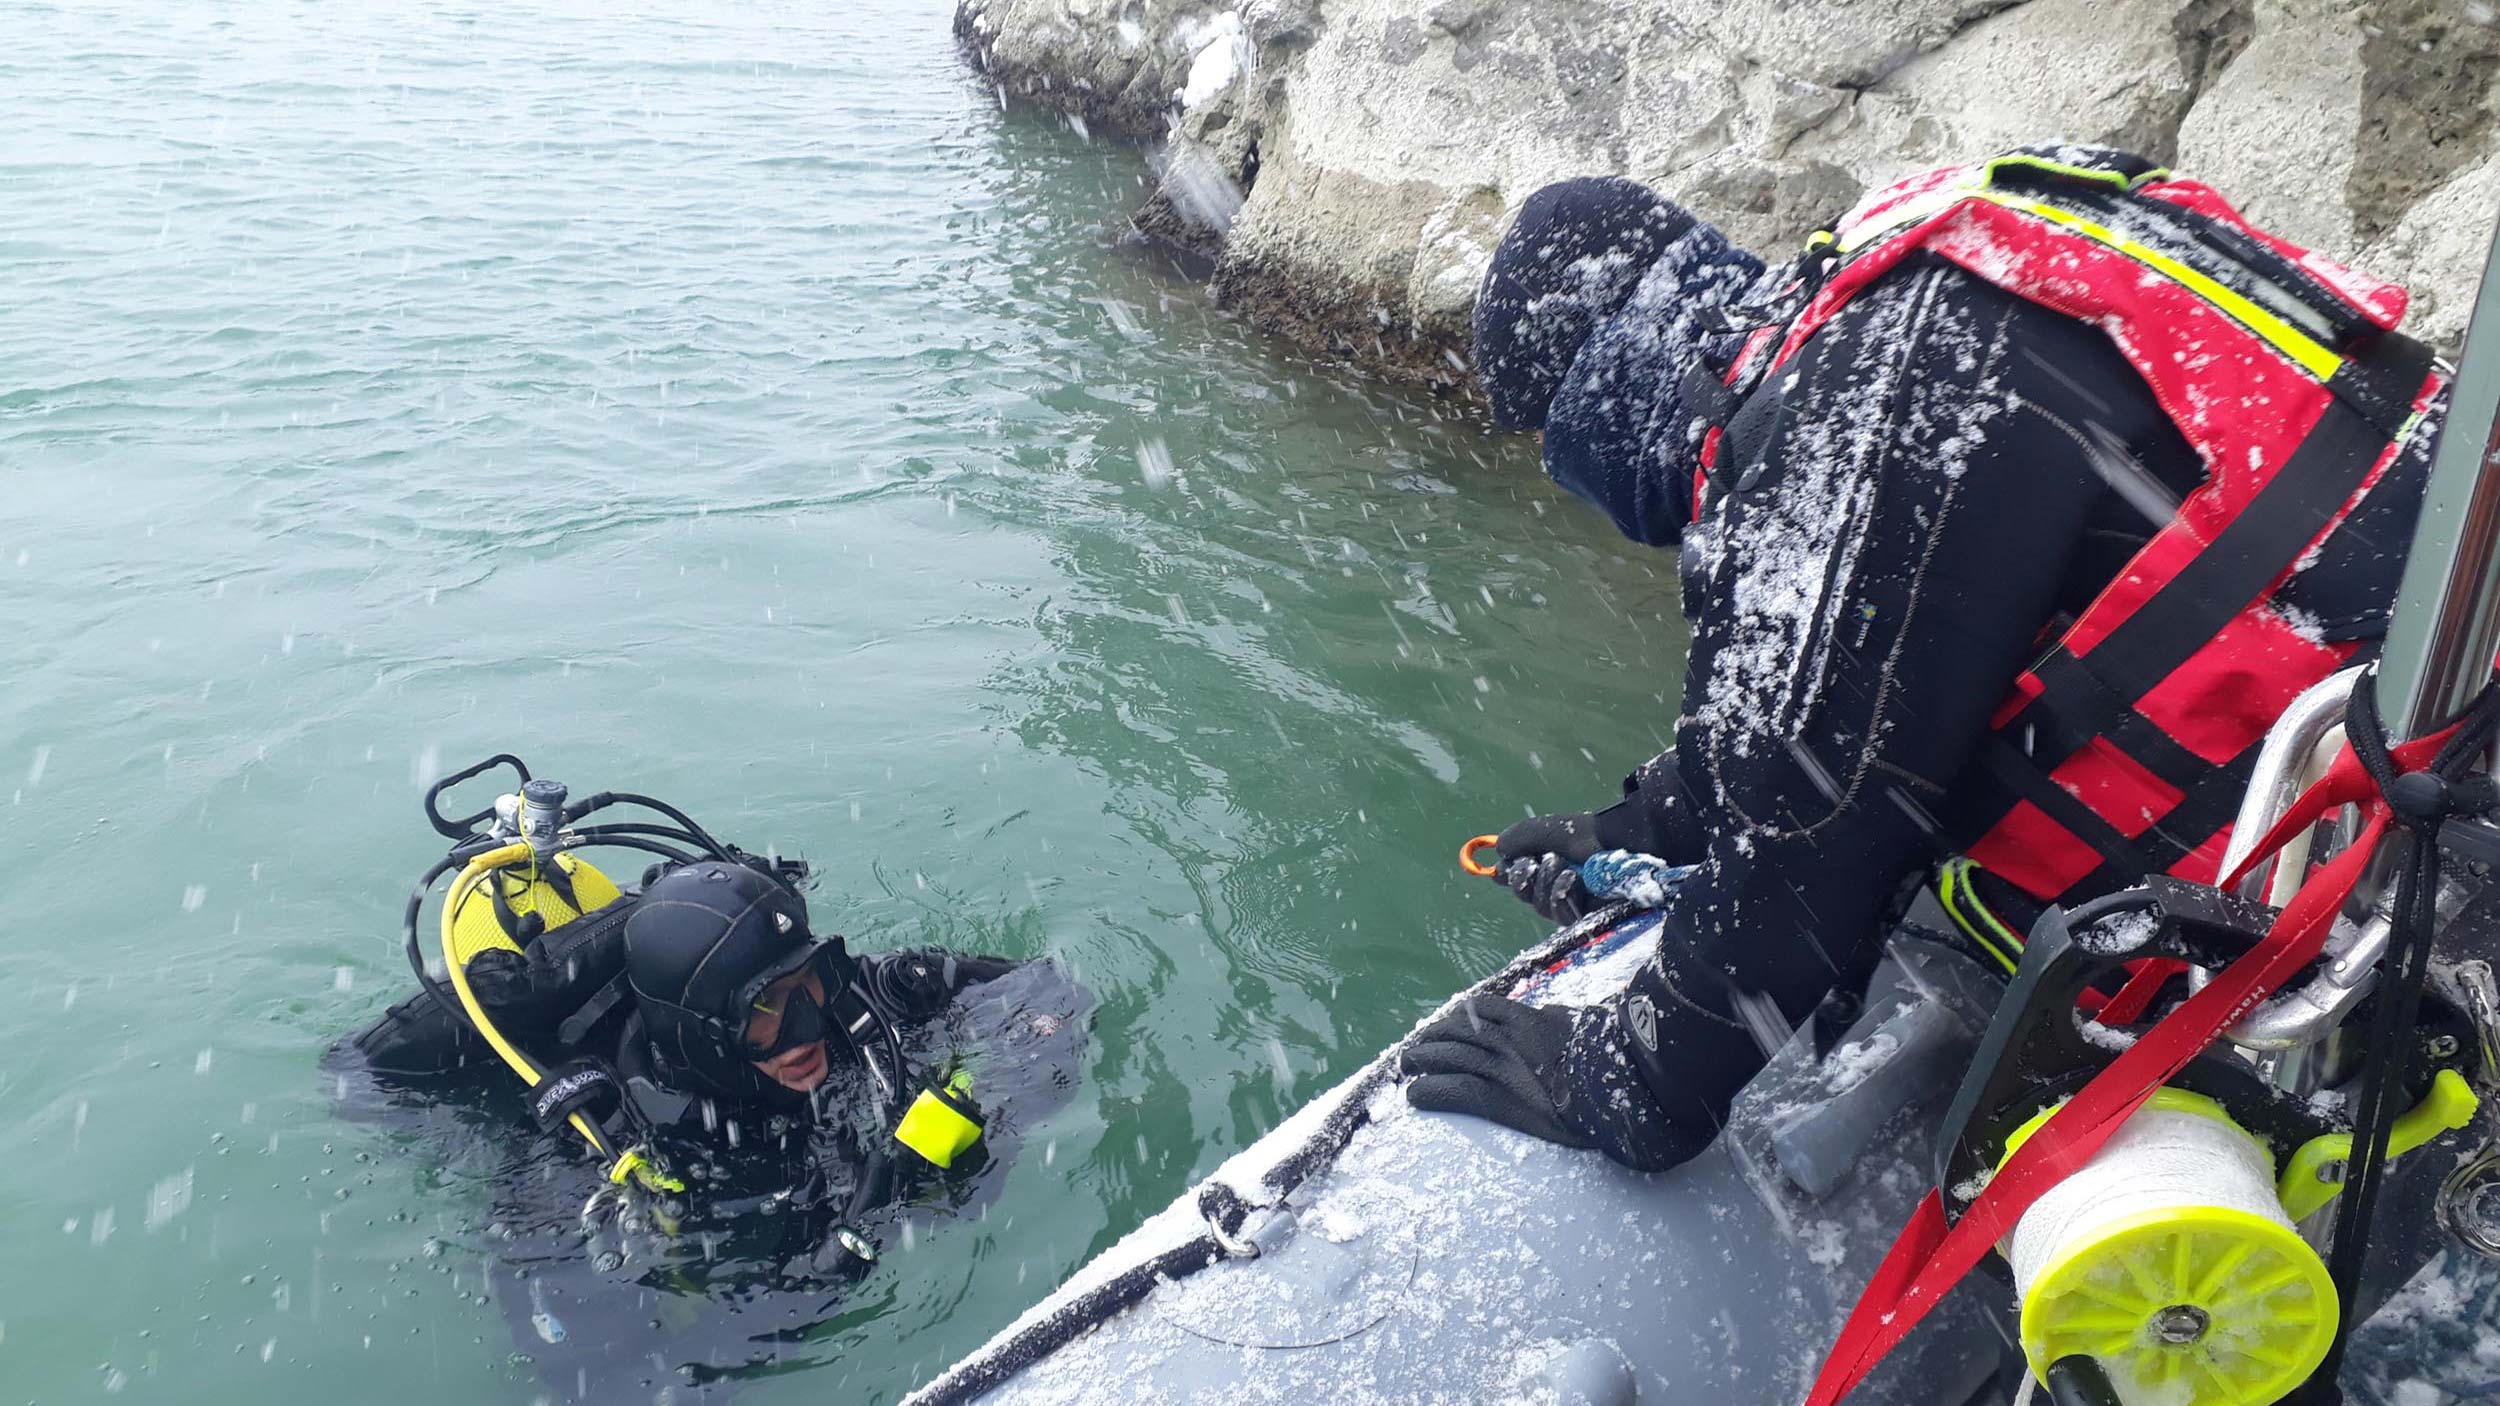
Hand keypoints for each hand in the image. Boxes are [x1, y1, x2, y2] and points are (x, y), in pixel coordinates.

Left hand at [1401, 969, 1734, 1172]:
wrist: (1622, 1083)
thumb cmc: (1616, 1054)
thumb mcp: (1592, 1023)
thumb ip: (1570, 1020)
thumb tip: (1563, 1016)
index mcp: (1532, 1020)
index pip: (1483, 1011)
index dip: (1460, 1019)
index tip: (1450, 1025)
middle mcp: (1511, 1038)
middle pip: (1457, 1032)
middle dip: (1432, 1039)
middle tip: (1415, 1048)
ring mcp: (1504, 1067)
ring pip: (1450, 1056)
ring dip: (1422, 1061)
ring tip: (1406, 1067)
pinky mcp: (1504, 1099)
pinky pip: (1457, 1091)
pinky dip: (1432, 1092)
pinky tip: (1415, 1096)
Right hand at [1486, 811, 1603, 922]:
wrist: (1627, 842)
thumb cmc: (1593, 834)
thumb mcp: (1552, 830)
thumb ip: (1522, 837)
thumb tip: (1498, 849)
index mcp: (1548, 862)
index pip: (1519, 876)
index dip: (1509, 875)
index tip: (1504, 868)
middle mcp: (1558, 883)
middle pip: (1525, 894)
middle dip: (1524, 878)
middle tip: (1535, 863)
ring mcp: (1573, 902)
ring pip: (1541, 906)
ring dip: (1546, 885)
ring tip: (1564, 868)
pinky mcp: (1588, 917)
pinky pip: (1562, 915)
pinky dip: (1562, 896)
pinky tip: (1572, 881)